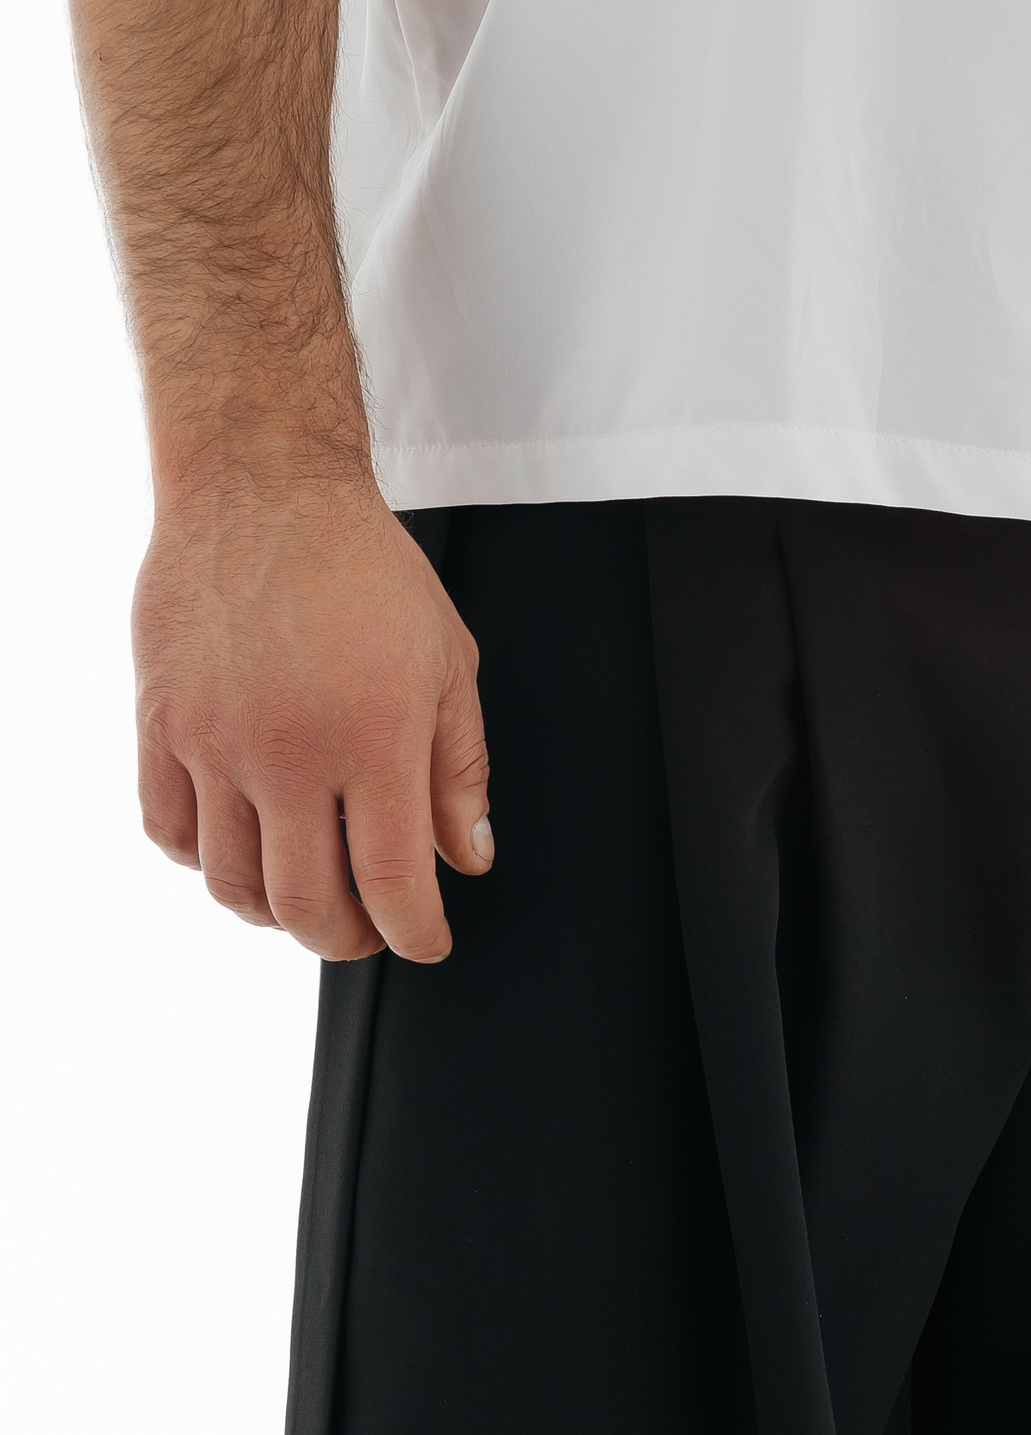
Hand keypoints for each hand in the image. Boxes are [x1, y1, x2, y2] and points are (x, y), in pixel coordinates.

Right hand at [132, 472, 492, 961]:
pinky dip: (205, 861)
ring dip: (274, 910)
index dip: (413, 933)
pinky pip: (170, 834)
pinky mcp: (160, 724)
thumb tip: (466, 859)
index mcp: (375, 734)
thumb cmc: (364, 569)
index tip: (424, 942)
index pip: (392, 881)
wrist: (263, 492)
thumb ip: (460, 768)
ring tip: (305, 893)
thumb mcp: (447, 661)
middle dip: (344, 938)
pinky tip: (241, 844)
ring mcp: (215, 741)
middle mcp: (290, 748)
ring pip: (233, 883)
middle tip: (364, 929)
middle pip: (305, 903)